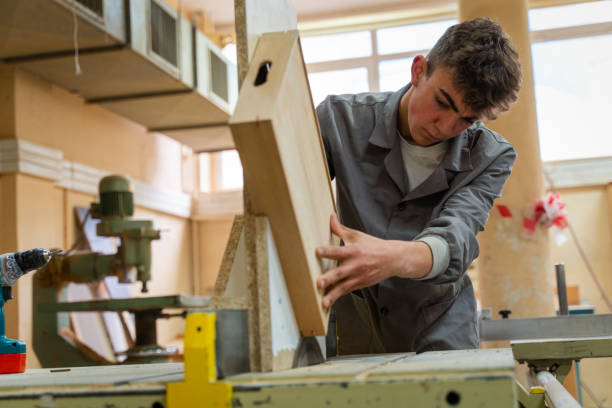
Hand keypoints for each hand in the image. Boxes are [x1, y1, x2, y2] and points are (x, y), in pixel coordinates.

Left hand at [315, 214, 431, 308]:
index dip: (328, 251)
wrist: (393, 259)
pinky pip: (346, 292)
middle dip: (329, 278)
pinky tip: (327, 303)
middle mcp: (356, 265)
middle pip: (340, 272)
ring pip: (343, 287)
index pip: (339, 250)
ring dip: (332, 295)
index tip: (317, 251)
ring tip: (323, 302)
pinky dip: (337, 297)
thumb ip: (340, 229)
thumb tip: (331, 216)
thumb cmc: (373, 246)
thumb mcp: (357, 235)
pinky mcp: (359, 285)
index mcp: (354, 251)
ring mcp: (358, 277)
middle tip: (319, 282)